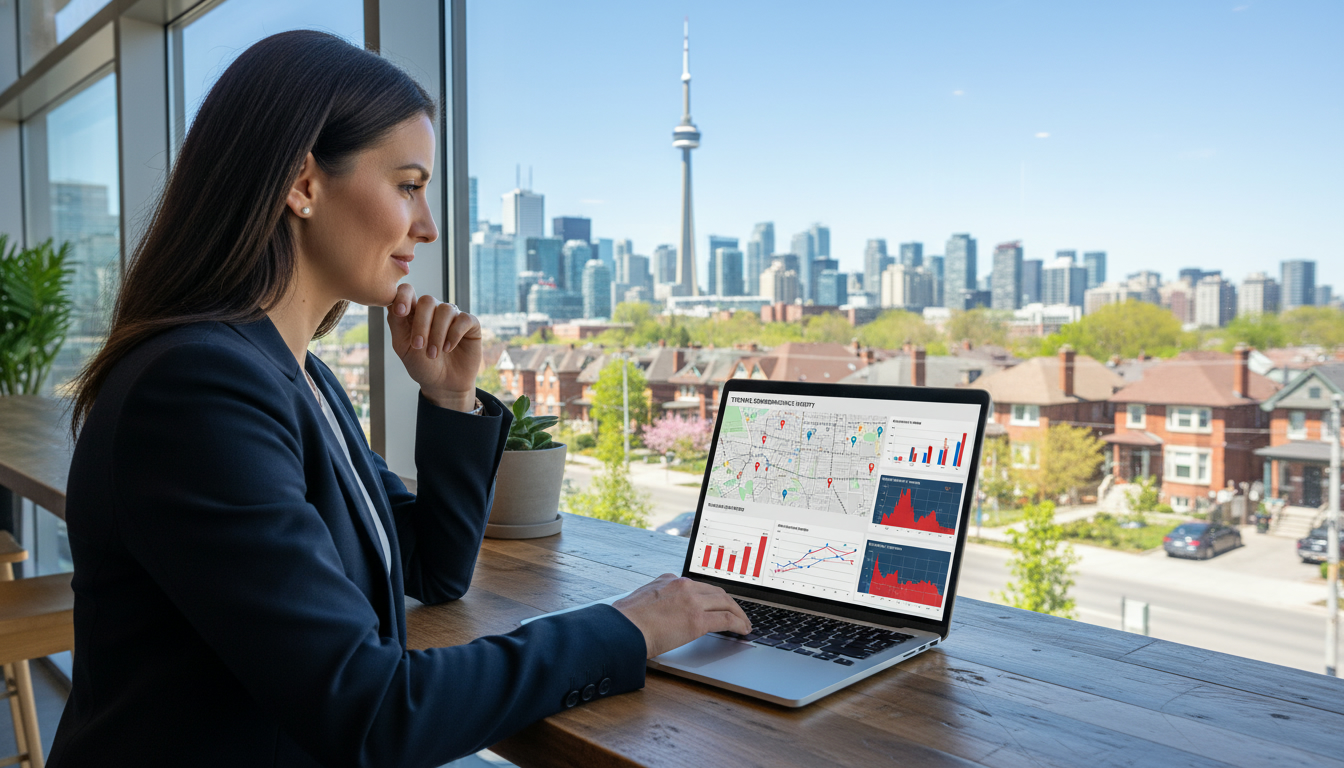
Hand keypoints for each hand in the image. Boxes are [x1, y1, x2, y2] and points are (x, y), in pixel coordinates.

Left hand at [387, 284, 481, 410]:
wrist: (443, 385)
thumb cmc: (422, 365)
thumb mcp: (403, 347)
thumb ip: (397, 324)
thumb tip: (393, 303)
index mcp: (414, 312)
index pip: (407, 291)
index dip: (403, 296)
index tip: (400, 312)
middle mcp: (434, 310)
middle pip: (427, 300)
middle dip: (421, 324)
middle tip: (419, 346)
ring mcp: (453, 316)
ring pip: (445, 310)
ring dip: (437, 334)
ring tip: (433, 354)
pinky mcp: (470, 324)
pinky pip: (463, 319)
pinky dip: (454, 334)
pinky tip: (448, 348)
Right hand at [613, 574, 750, 658]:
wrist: (621, 630)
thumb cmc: (624, 621)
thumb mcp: (640, 599)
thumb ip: (654, 599)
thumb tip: (656, 609)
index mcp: (669, 580)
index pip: (698, 585)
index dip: (712, 596)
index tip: (717, 603)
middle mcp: (683, 585)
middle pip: (716, 591)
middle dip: (730, 603)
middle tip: (738, 613)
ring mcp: (691, 601)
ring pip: (726, 602)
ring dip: (739, 613)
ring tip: (744, 624)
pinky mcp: (697, 620)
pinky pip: (726, 619)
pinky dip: (738, 624)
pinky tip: (743, 630)